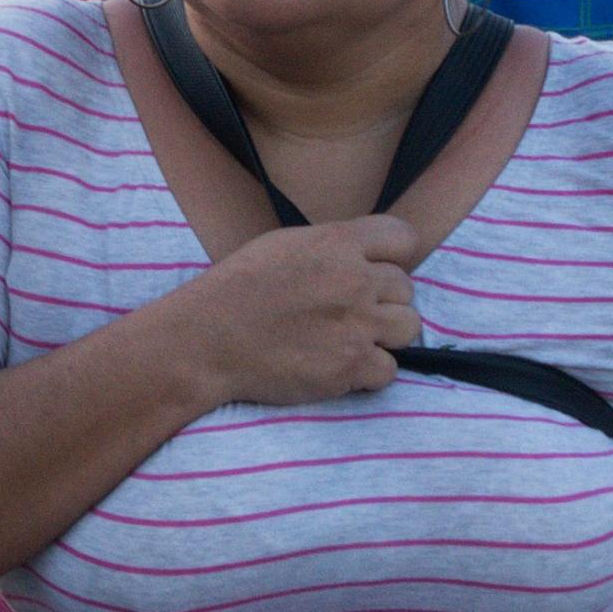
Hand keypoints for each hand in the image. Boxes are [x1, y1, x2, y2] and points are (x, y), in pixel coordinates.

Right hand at [154, 214, 425, 410]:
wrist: (203, 342)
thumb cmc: (234, 291)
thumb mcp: (281, 246)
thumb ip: (332, 248)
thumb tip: (367, 259)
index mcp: (336, 243)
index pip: (404, 238)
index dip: (393, 258)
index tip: (374, 272)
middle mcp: (354, 280)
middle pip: (405, 290)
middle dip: (381, 302)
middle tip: (345, 314)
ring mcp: (356, 325)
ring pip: (408, 328)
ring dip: (383, 337)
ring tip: (348, 340)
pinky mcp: (350, 366)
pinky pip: (388, 370)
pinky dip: (366, 373)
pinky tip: (335, 365)